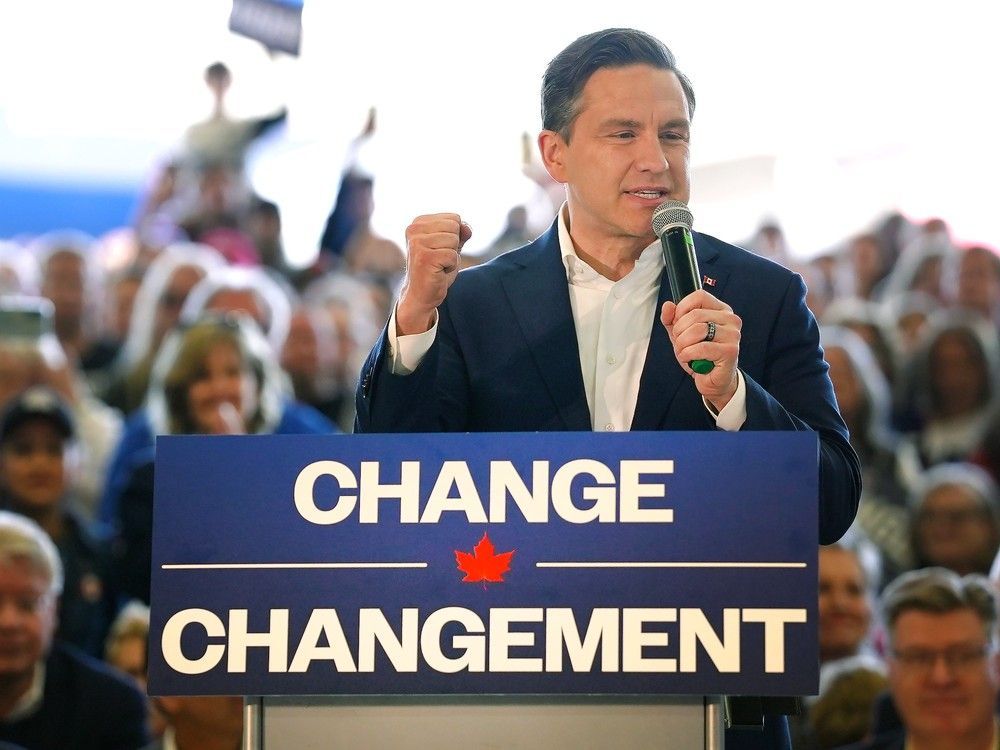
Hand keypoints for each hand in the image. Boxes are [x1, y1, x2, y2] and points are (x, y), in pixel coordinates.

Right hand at [396, 213, 471, 334]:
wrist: (421, 294)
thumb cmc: (436, 269)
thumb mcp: (449, 246)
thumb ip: (460, 233)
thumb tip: (467, 227)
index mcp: (418, 223)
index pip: (454, 218)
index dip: (454, 237)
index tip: (439, 249)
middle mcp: (414, 230)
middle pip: (454, 227)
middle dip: (453, 246)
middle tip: (440, 259)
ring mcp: (418, 243)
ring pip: (454, 241)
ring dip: (452, 257)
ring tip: (438, 265)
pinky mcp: (425, 257)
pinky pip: (453, 255)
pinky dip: (451, 266)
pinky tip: (438, 272)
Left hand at [660, 289, 740, 411]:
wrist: (713, 381)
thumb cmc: (700, 356)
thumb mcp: (681, 335)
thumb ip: (672, 319)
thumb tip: (667, 305)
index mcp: (721, 310)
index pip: (699, 296)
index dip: (682, 308)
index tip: (678, 323)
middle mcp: (731, 320)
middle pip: (695, 315)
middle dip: (679, 332)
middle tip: (680, 344)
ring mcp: (732, 335)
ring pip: (696, 330)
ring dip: (682, 345)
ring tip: (685, 353)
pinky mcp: (730, 351)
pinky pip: (700, 348)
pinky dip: (688, 355)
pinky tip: (690, 360)